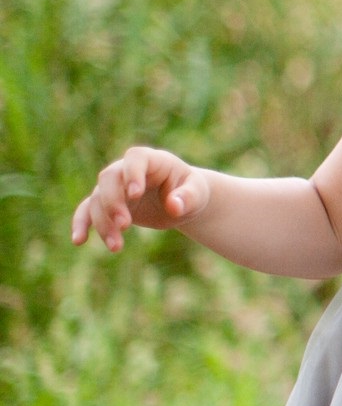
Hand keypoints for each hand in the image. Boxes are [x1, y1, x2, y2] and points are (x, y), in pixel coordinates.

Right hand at [71, 146, 209, 251]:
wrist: (180, 202)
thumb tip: (174, 206)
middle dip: (113, 202)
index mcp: (153, 160)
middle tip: (125, 225)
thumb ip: (188, 197)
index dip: (132, 173)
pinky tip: (79, 241)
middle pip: (109, 178)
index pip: (136, 158)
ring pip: (97, 199)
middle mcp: (127, 170)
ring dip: (103, 223)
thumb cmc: (190, 192)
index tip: (135, 194)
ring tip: (117, 247)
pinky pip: (87, 210)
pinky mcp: (107, 204)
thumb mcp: (198, 194)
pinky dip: (81, 223)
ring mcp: (114, 187)